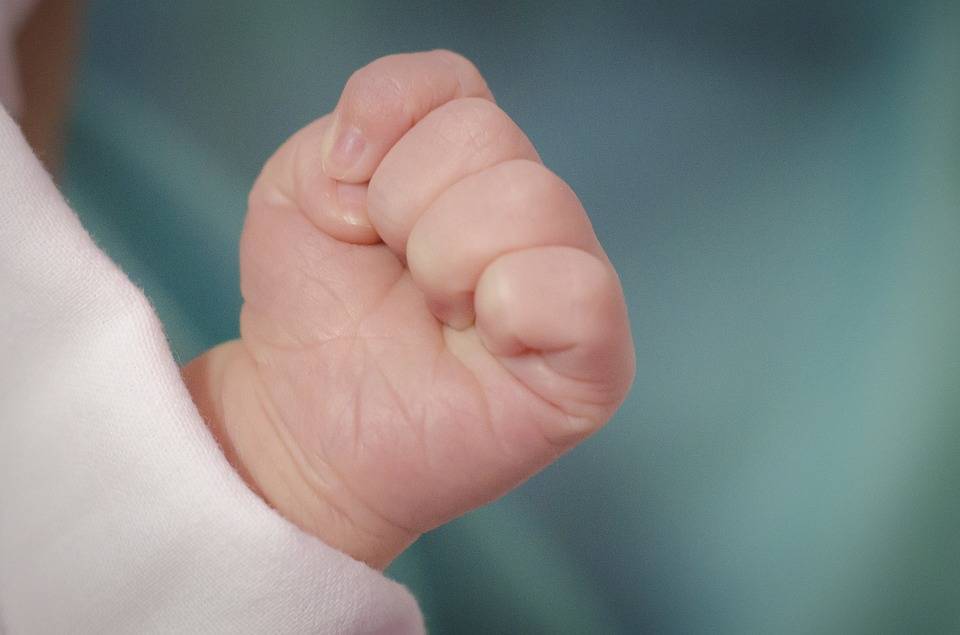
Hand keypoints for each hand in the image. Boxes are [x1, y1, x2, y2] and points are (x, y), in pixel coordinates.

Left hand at [184, 50, 633, 568]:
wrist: (306, 426)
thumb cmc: (314, 313)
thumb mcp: (298, 189)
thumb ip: (352, 124)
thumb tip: (387, 138)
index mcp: (470, 165)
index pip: (454, 89)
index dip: (379, 146)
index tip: (349, 218)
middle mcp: (531, 209)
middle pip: (489, 137)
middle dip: (405, 212)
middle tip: (401, 281)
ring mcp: (569, 279)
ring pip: (533, 200)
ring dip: (446, 263)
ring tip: (437, 317)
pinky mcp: (594, 360)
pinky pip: (580, 291)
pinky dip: (512, 309)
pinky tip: (486, 344)